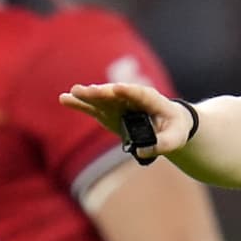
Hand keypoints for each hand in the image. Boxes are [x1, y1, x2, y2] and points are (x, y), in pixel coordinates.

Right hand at [59, 83, 193, 159]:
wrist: (168, 124)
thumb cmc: (174, 129)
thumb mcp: (175, 138)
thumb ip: (162, 145)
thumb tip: (142, 151)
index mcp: (152, 100)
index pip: (140, 94)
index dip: (129, 91)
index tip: (118, 89)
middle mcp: (132, 97)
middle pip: (115, 94)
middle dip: (102, 93)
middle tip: (89, 91)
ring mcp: (118, 103)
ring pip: (101, 98)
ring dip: (87, 96)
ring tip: (71, 93)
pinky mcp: (109, 112)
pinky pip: (93, 107)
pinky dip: (80, 104)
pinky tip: (64, 99)